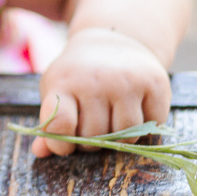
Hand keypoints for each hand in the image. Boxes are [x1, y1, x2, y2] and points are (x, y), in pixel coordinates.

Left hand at [33, 28, 171, 156]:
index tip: (64, 147)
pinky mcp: (155, 83)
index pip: (59, 122)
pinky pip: (153, 125)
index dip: (60, 143)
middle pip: (95, 136)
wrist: (112, 42)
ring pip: (127, 135)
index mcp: (63, 83)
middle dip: (92, 143)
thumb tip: (40, 153)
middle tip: (92, 131)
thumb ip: (50, 124)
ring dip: (120, 139)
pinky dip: (146, 127)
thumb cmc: (78, 76)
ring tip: (112, 123)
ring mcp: (127, 81)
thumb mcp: (57, 92)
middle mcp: (95, 80)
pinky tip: (135, 111)